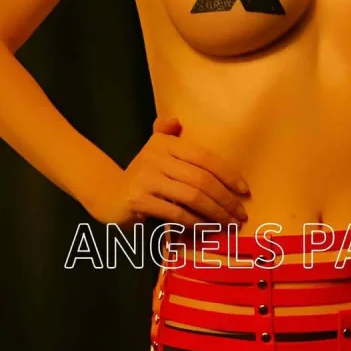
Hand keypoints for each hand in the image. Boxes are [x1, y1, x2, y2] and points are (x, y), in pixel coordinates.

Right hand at [95, 116, 249, 228]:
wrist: (106, 194)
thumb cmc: (140, 176)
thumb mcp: (153, 151)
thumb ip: (165, 134)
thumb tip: (175, 121)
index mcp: (166, 144)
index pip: (205, 157)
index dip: (228, 174)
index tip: (244, 190)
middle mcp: (156, 157)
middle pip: (202, 179)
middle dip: (226, 199)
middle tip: (241, 214)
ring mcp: (147, 178)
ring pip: (192, 197)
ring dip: (216, 213)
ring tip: (230, 223)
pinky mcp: (139, 200)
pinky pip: (176, 213)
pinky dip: (196, 223)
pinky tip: (207, 229)